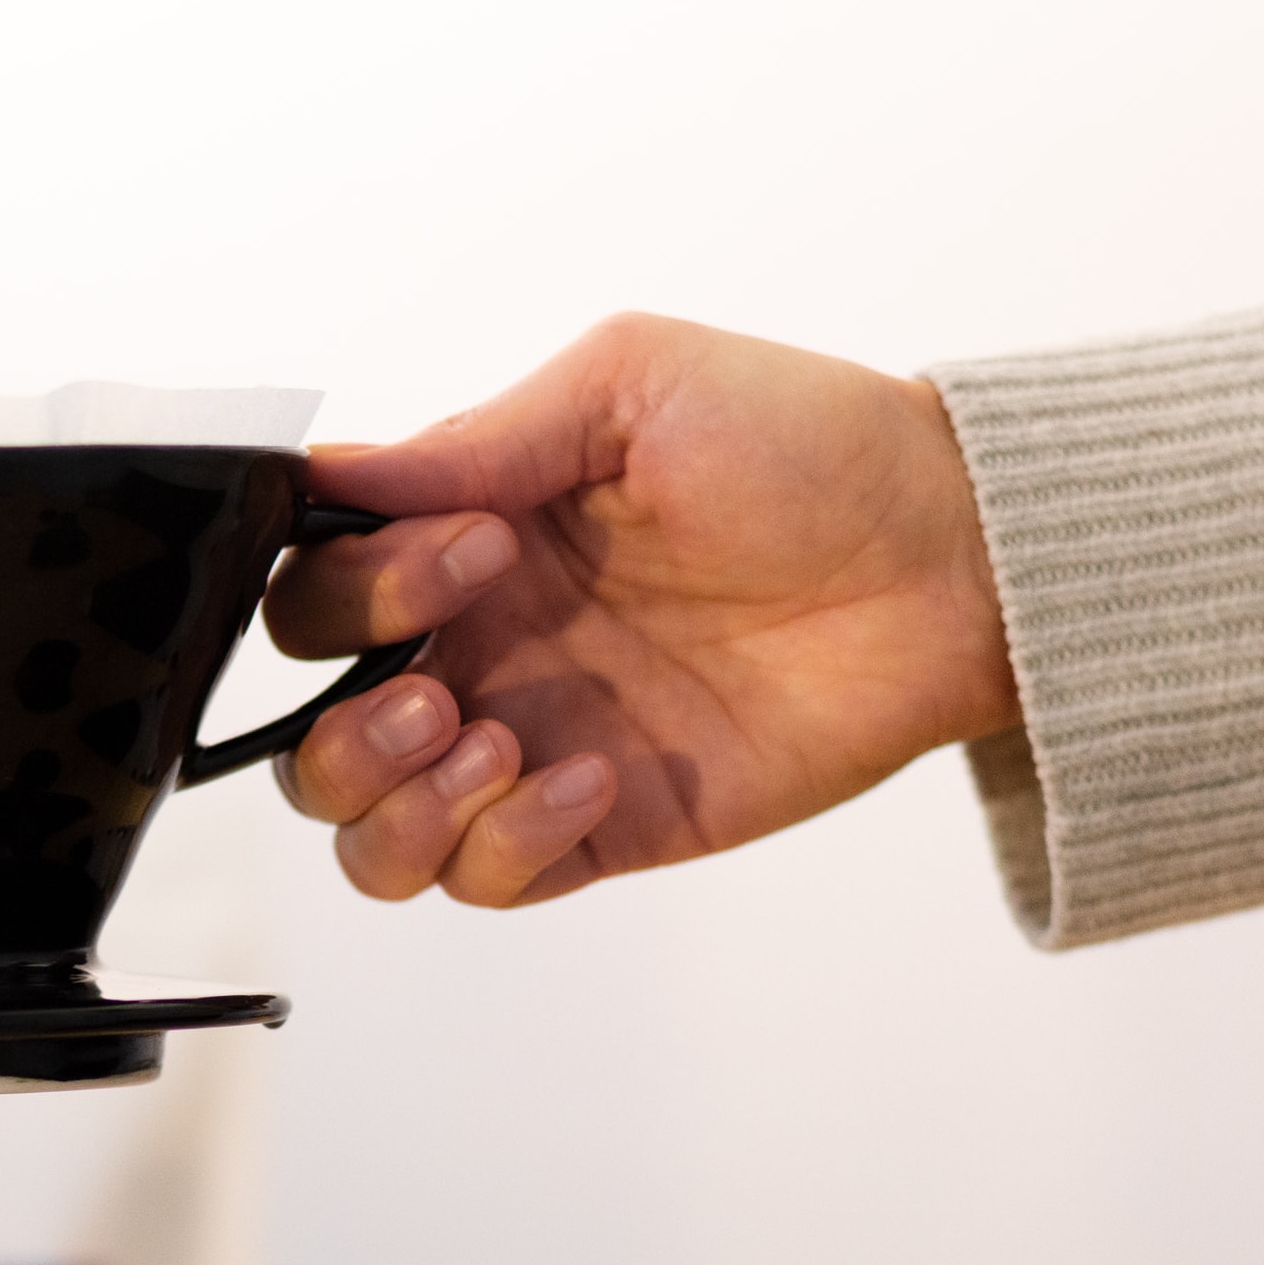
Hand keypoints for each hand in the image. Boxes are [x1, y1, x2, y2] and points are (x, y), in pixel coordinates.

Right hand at [268, 315, 1019, 906]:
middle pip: (314, 742)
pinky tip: (596, 774)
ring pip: (374, 839)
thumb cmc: (807, 447)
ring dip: (399, 807)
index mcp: (466, 544)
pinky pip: (487, 878)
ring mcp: (534, 746)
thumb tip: (338, 470)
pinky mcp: (602, 827)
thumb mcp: (632, 385)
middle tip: (446, 690)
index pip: (316, 600)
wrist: (950, 557)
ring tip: (493, 744)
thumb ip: (480, 439)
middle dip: (348, 731)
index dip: (356, 592)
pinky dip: (508, 841)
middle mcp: (484, 652)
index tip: (474, 552)